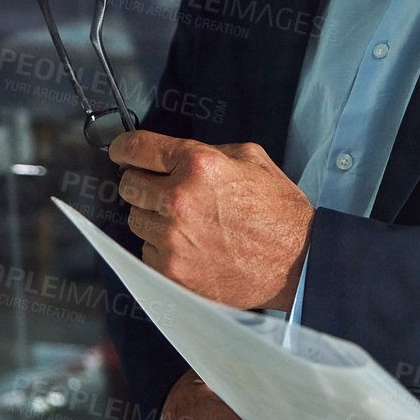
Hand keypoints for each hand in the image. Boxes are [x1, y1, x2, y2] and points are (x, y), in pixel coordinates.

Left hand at [112, 130, 313, 310]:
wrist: (297, 262)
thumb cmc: (278, 211)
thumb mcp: (252, 159)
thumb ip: (207, 151)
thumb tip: (171, 154)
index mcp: (199, 165)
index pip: (136, 149)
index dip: (124, 148)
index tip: (122, 152)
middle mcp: (179, 200)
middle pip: (128, 186)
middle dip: (144, 184)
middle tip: (166, 190)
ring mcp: (172, 239)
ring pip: (136, 220)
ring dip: (154, 218)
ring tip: (188, 222)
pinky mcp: (171, 271)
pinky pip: (146, 251)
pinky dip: (162, 248)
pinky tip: (192, 246)